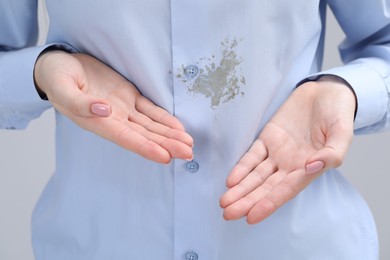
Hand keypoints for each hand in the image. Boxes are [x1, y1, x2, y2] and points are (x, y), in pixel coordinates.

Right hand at [34, 51, 192, 162]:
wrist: (61, 65)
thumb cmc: (56, 78)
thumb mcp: (62, 88)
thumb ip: (80, 102)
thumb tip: (104, 110)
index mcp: (98, 122)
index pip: (126, 138)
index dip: (146, 148)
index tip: (166, 157)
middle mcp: (114, 120)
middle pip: (144, 136)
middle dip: (167, 145)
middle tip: (188, 153)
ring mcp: (123, 109)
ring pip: (151, 125)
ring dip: (170, 135)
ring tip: (188, 144)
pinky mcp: (129, 97)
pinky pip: (150, 110)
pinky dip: (164, 118)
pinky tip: (178, 127)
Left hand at [220, 76, 355, 223]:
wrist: (324, 91)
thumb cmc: (337, 112)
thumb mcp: (342, 132)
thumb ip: (332, 153)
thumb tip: (311, 168)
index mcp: (309, 168)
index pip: (285, 191)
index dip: (268, 204)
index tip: (251, 217)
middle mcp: (291, 165)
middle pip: (266, 188)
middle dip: (247, 201)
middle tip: (228, 213)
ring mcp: (278, 153)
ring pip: (256, 175)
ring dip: (240, 189)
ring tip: (224, 202)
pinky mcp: (267, 138)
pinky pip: (252, 156)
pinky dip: (241, 167)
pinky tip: (231, 180)